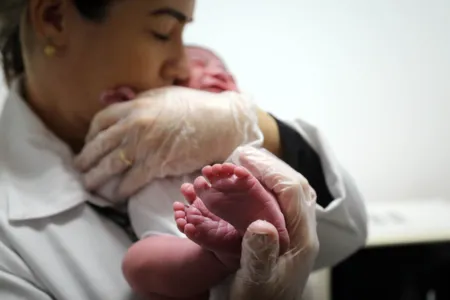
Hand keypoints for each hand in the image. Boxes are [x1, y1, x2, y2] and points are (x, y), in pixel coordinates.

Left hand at [74, 87, 261, 198]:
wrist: (220, 122)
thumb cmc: (195, 107)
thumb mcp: (162, 95)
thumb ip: (139, 101)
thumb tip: (121, 104)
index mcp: (135, 106)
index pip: (101, 121)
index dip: (90, 136)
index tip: (89, 145)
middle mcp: (135, 125)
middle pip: (100, 146)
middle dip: (86, 160)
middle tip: (80, 170)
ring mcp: (145, 146)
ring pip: (110, 166)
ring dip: (96, 179)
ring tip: (89, 186)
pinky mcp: (157, 164)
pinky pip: (130, 181)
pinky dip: (120, 191)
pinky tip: (115, 196)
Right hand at [228, 146, 318, 299]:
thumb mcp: (257, 282)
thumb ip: (260, 255)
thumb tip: (261, 224)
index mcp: (301, 240)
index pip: (293, 192)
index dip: (270, 170)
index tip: (245, 157)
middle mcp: (302, 231)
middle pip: (295, 187)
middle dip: (271, 166)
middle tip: (244, 154)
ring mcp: (295, 232)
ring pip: (289, 193)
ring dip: (269, 174)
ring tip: (245, 163)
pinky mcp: (285, 234)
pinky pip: (279, 202)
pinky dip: (265, 187)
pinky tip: (249, 184)